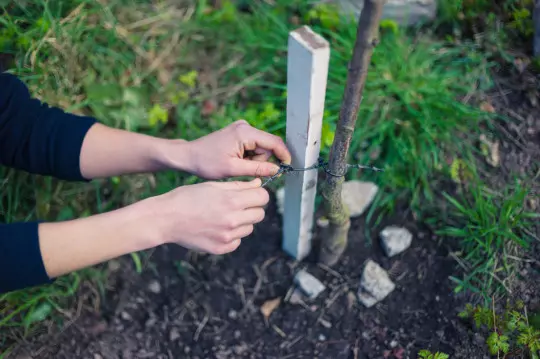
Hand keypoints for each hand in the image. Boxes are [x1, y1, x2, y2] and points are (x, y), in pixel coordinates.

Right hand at [150, 178, 267, 254]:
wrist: (165, 218)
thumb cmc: (187, 197)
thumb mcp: (212, 185)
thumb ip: (238, 186)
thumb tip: (258, 184)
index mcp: (232, 200)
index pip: (263, 197)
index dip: (258, 194)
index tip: (251, 194)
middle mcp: (233, 220)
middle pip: (260, 214)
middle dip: (252, 208)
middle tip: (237, 205)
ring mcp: (227, 237)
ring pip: (249, 228)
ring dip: (242, 222)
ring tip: (222, 216)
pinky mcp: (221, 248)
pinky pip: (237, 241)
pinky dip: (231, 235)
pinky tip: (216, 228)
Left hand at [183, 120, 290, 179]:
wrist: (189, 156)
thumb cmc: (207, 163)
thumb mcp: (233, 169)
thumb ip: (258, 168)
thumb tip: (277, 170)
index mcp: (244, 133)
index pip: (274, 142)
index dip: (283, 155)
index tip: (287, 167)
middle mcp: (245, 126)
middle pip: (268, 145)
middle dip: (262, 160)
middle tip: (245, 169)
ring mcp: (242, 128)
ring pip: (261, 147)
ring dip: (254, 159)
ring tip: (237, 165)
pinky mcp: (239, 132)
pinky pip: (253, 145)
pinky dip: (249, 156)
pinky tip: (236, 160)